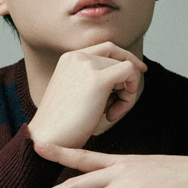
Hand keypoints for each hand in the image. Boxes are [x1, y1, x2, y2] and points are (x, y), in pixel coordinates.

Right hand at [28, 42, 146, 148]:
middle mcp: (77, 56)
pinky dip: (130, 94)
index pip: (107, 48)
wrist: (48, 139)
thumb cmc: (63, 123)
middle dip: (127, 79)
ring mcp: (87, 65)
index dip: (125, 57)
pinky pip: (130, 72)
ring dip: (126, 93)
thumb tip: (125, 74)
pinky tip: (112, 114)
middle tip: (122, 101)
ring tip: (109, 114)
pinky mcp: (98, 79)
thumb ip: (93, 78)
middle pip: (118, 57)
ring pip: (127, 67)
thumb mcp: (76, 92)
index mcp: (69, 57)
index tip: (139, 69)